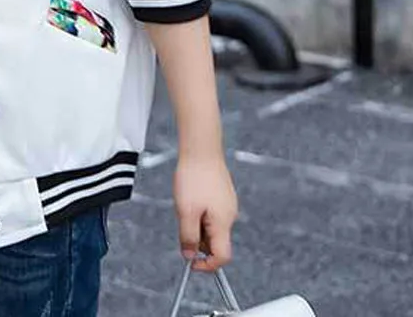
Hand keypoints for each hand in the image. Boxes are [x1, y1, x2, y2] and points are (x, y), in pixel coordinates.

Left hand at [173, 153, 237, 272]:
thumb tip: (189, 256)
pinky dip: (199, 212)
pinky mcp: (222, 194)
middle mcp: (229, 215)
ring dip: (197, 224)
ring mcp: (227, 204)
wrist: (201, 147)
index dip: (206, 265)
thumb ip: (188, 237)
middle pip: (215, 242)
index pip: (222, 257)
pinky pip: (211, 213)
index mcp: (223, 223)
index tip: (190, 262)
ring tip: (186, 203)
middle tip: (183, 221)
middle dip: (197, 240)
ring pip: (211, 227)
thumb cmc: (194, 176)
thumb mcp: (186, 211)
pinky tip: (191, 196)